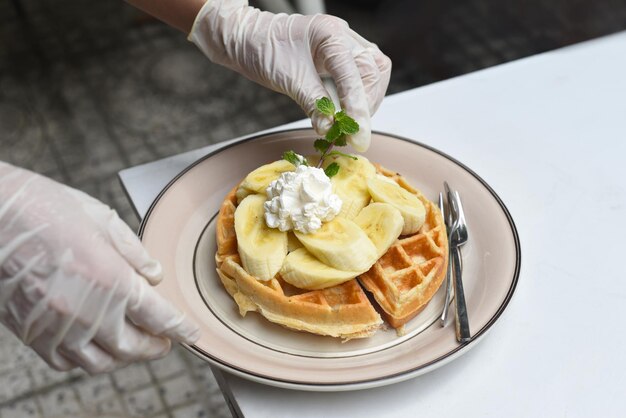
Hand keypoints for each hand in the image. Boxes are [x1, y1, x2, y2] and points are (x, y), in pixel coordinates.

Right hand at [0, 163, 199, 373]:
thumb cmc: (43, 209)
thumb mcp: (102, 219)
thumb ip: (134, 253)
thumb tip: (154, 276)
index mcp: (111, 280)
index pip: (158, 317)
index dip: (180, 328)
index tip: (191, 334)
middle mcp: (87, 311)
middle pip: (132, 347)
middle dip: (155, 347)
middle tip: (165, 342)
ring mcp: (57, 327)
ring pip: (100, 362)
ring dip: (123, 357)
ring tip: (133, 345)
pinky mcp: (32, 333)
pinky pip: (64, 362)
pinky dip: (85, 359)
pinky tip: (93, 345)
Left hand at [188, 0, 390, 151]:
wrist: (248, 40)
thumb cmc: (263, 50)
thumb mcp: (288, 79)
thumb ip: (313, 103)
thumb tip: (330, 128)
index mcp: (331, 34)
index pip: (355, 75)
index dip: (358, 109)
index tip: (359, 137)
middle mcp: (344, 36)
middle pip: (374, 72)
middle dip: (365, 106)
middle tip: (351, 133)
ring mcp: (346, 45)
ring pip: (374, 75)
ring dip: (365, 103)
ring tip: (347, 125)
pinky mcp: (342, 58)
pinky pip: (362, 78)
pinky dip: (357, 99)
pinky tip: (344, 113)